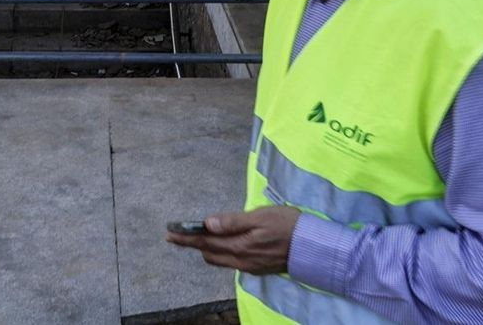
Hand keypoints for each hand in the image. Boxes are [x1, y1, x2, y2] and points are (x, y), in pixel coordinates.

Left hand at [164, 206, 301, 274]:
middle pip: (209, 253)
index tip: (170, 233)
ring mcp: (249, 266)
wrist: (312, 247)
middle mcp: (240, 259)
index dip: (186, 238)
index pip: (206, 242)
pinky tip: (221, 246)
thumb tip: (207, 223)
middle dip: (192, 244)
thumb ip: (233, 221)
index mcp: (239, 245)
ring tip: (196, 240)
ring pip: (219, 260)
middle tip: (176, 236)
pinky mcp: (257, 267)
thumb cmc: (288, 224)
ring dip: (205, 250)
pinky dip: (220, 253)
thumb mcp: (260, 216)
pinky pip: (231, 262)